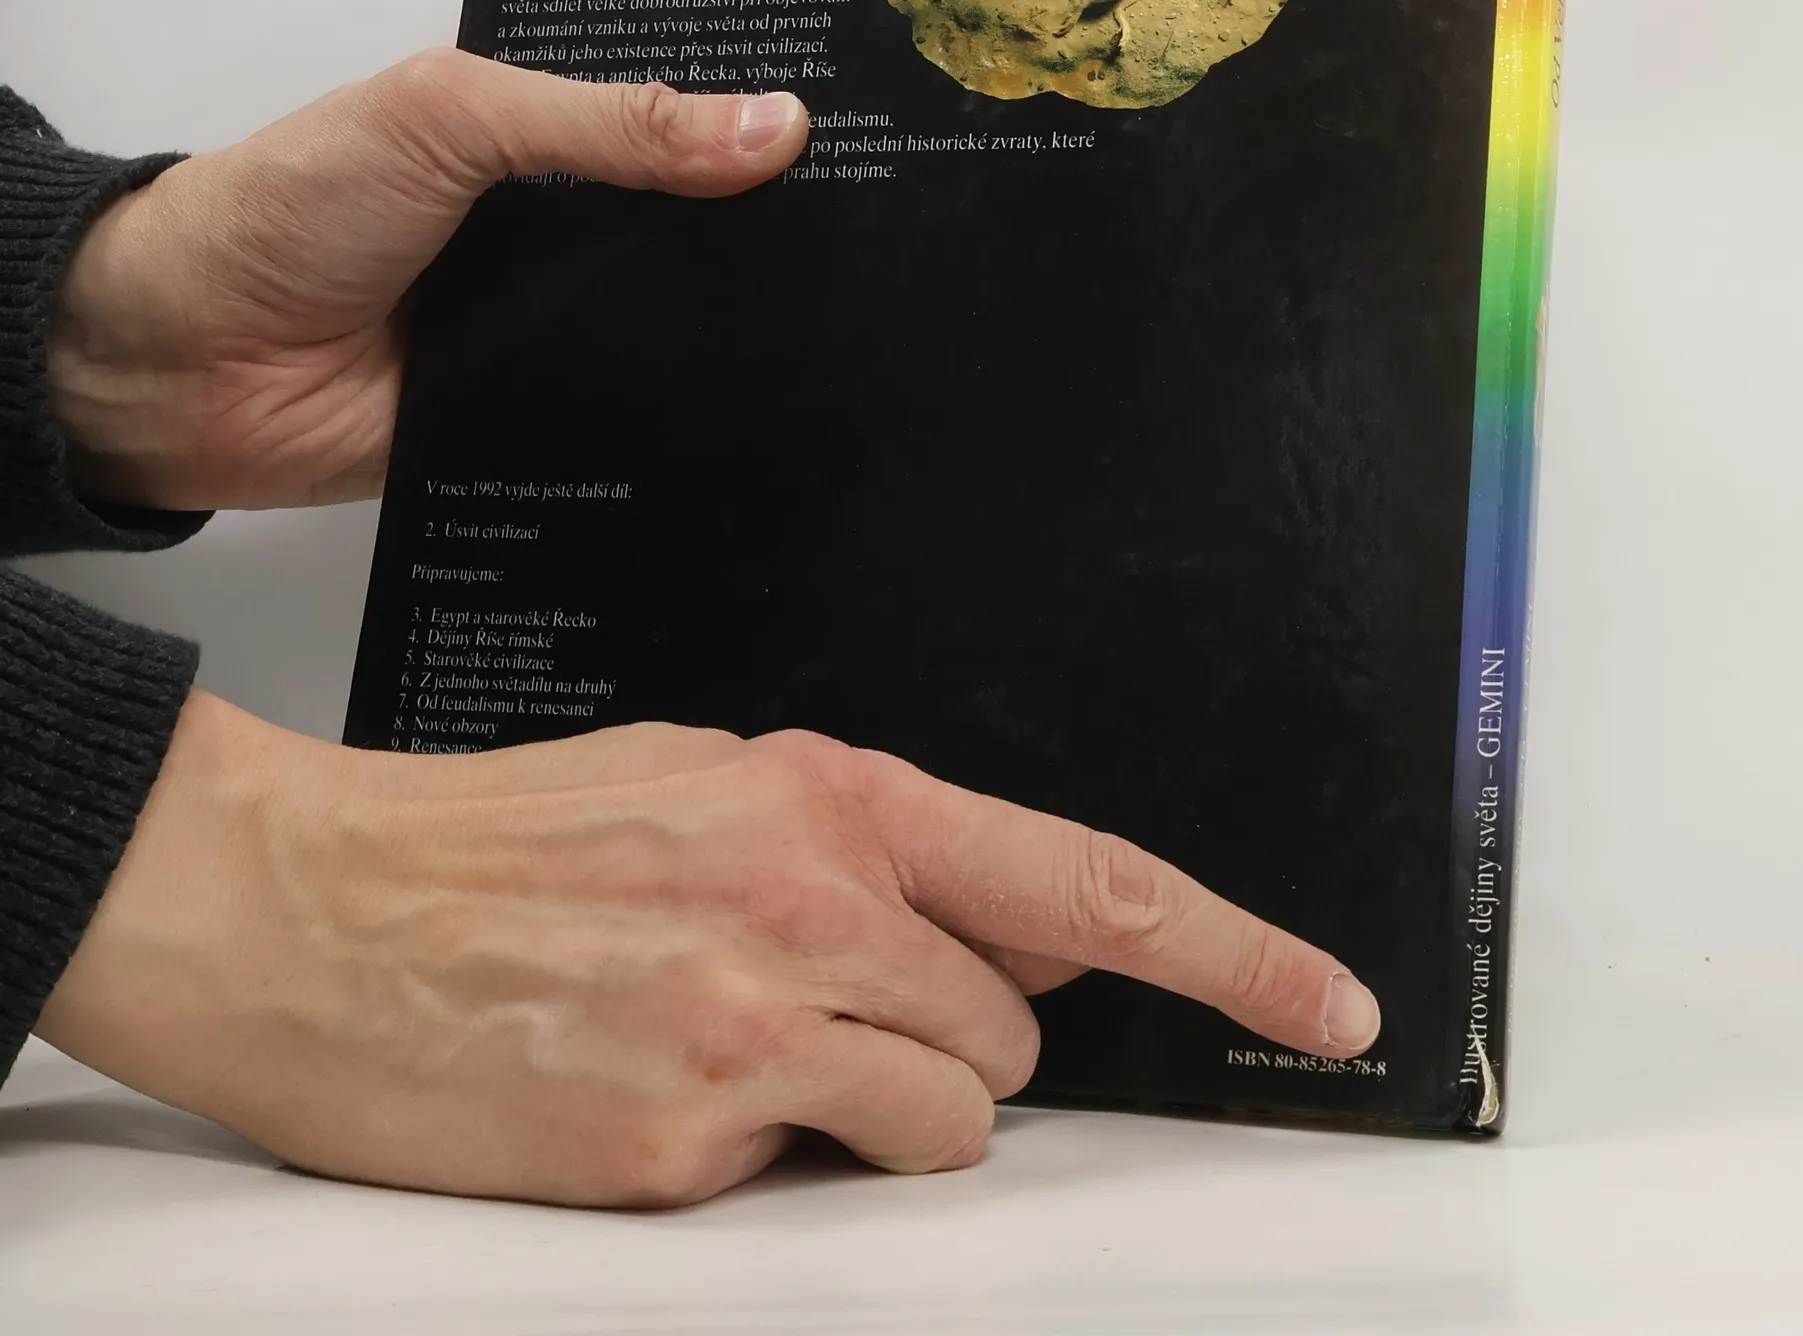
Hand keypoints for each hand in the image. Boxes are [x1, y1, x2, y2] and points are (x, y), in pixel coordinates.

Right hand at [38, 696, 1381, 1206]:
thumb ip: (855, 852)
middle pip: (1012, 1030)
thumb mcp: (701, 784)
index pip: (1082, 880)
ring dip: (878, 1107)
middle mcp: (812, 901)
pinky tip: (654, 1090)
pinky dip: (765, 1157)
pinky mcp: (683, 1144)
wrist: (311, 904)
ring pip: (945, 1118)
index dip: (1232, 949)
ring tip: (736, 1049)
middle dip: (950, 1038)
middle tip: (820, 1007)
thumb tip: (973, 935)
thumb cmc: (497, 839)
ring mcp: (752, 1026)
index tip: (1328, 1003)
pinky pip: (812, 1180)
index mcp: (828, 797)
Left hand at [47, 50, 807, 509]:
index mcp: (540, 135)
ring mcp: (557, 326)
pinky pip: (635, 410)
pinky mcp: (546, 416)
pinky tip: (781, 404)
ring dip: (742, 321)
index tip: (873, 112)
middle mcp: (561, 228)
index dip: (758, 113)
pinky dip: (685, 408)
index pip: (676, 117)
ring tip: (875, 310)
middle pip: (694, 227)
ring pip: (679, 323)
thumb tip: (778, 127)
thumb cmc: (294, 206)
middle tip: (900, 213)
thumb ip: (612, 123)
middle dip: (775, 225)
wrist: (184, 363)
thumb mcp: (454, 118)